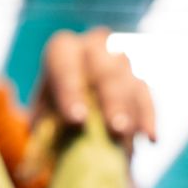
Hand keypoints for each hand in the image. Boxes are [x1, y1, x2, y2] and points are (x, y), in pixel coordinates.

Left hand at [37, 28, 154, 143]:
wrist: (69, 126)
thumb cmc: (50, 121)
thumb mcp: (37, 123)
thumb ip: (43, 128)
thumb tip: (55, 138)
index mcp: (62, 51)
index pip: (65, 60)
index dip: (71, 89)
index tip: (76, 120)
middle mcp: (93, 48)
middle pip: (105, 66)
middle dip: (112, 99)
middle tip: (115, 129)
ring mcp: (119, 63)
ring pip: (129, 80)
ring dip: (131, 111)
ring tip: (128, 137)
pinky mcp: (137, 83)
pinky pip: (145, 97)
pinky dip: (148, 118)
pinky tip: (150, 138)